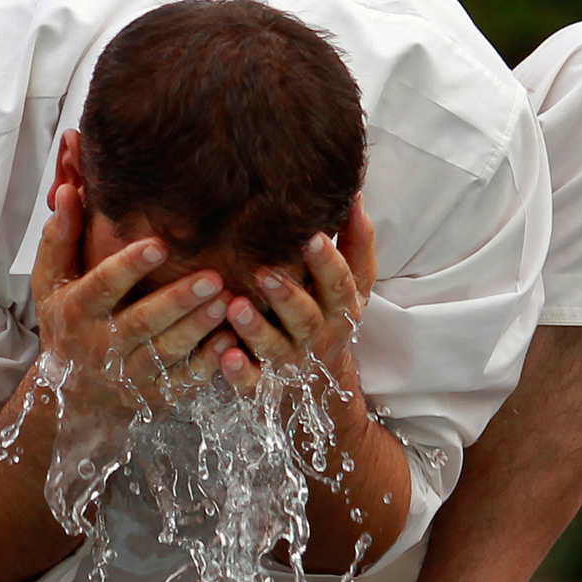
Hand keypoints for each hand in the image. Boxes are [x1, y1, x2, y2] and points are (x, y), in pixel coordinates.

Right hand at [31, 183, 233, 411]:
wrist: (73, 395)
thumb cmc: (66, 325)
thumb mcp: (51, 283)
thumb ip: (61, 238)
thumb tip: (67, 190)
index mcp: (77, 312)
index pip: (103, 286)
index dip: (129, 267)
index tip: (158, 245)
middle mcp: (102, 346)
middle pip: (142, 322)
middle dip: (178, 301)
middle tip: (212, 278)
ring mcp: (129, 374)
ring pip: (168, 351)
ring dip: (199, 327)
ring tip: (227, 301)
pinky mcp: (154, 394)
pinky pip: (184, 379)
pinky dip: (209, 362)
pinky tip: (231, 339)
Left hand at [218, 195, 376, 393]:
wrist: (320, 386)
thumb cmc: (329, 317)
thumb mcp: (353, 285)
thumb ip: (356, 243)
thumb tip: (354, 195)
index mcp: (340, 308)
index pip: (338, 283)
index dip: (327, 262)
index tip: (311, 237)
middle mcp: (317, 336)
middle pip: (305, 317)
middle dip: (287, 295)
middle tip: (264, 272)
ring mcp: (290, 363)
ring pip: (274, 348)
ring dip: (256, 330)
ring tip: (236, 308)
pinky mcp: (264, 386)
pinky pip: (252, 383)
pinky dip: (239, 372)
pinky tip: (225, 356)